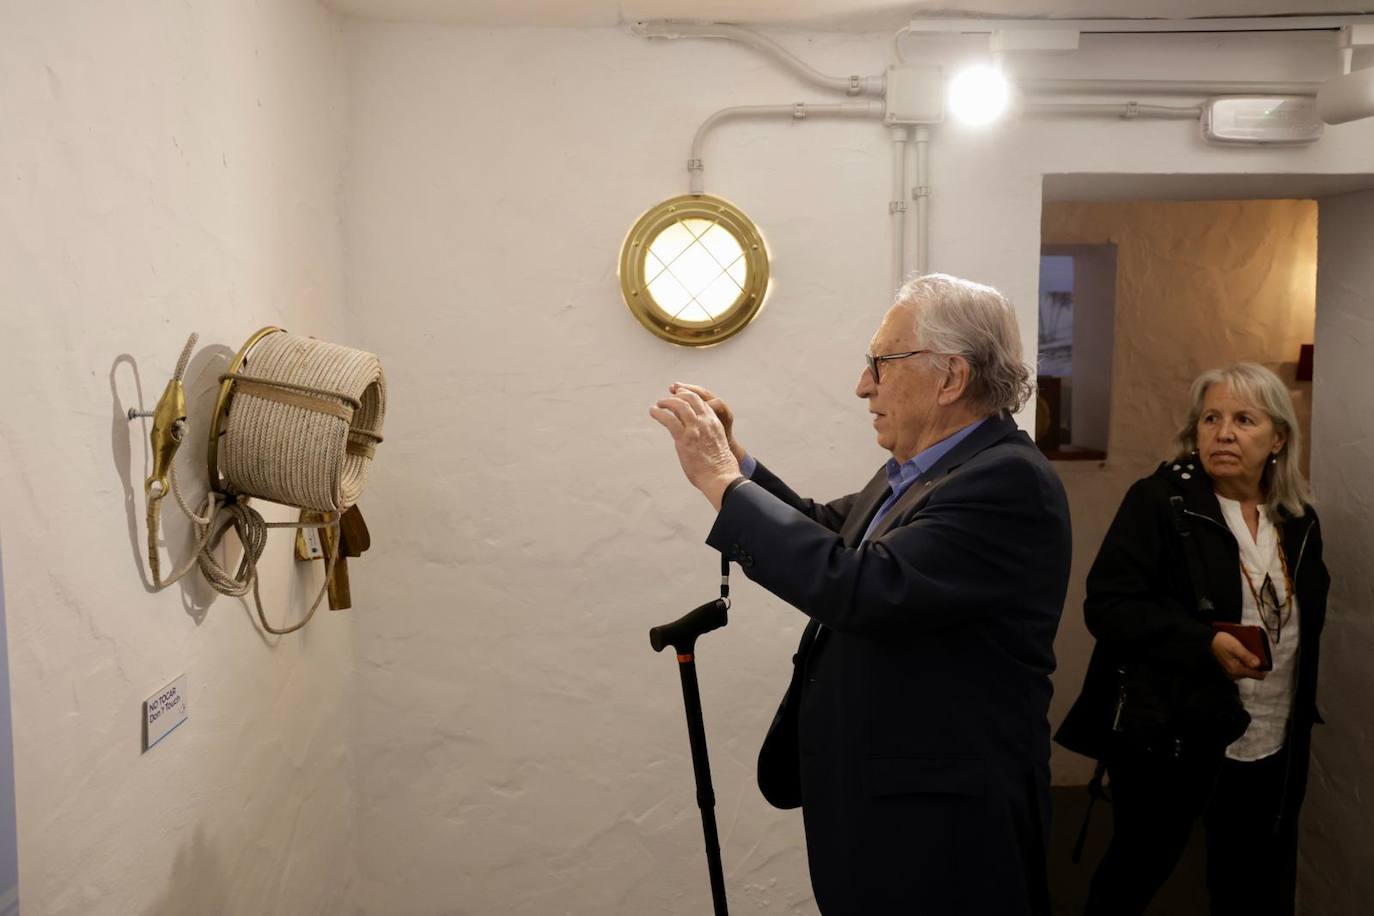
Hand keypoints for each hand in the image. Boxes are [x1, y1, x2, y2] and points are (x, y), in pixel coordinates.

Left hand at [650, 384, 741, 509]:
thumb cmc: (720, 468)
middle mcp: (705, 422)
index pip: (702, 402)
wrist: (721, 477)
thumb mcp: (717, 445)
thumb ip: (708, 438)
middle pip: (691, 398)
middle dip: (678, 395)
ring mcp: (695, 429)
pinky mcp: (684, 438)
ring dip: (667, 402)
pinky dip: (659, 413)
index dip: (690, 396)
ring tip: (659, 404)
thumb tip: (697, 443)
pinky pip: (669, 420)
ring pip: (679, 405)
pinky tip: (653, 412)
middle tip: (668, 397)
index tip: (681, 396)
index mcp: (715, 423)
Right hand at [1211, 631, 1266, 680]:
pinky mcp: (1228, 670)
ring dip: (1249, 662)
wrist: (1205, 642)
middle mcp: (1235, 675)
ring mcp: (1231, 674)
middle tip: (1254, 652)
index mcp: (1238, 670)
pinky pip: (1241, 668)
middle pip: (1253, 673)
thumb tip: (1259, 665)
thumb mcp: (1235, 646)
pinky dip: (1243, 662)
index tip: (1265, 658)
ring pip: (1247, 670)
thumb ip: (1247, 656)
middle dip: (1256, 664)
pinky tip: (1240, 654)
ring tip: (1247, 651)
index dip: (1265, 668)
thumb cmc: (1221, 642)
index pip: (1258, 676)